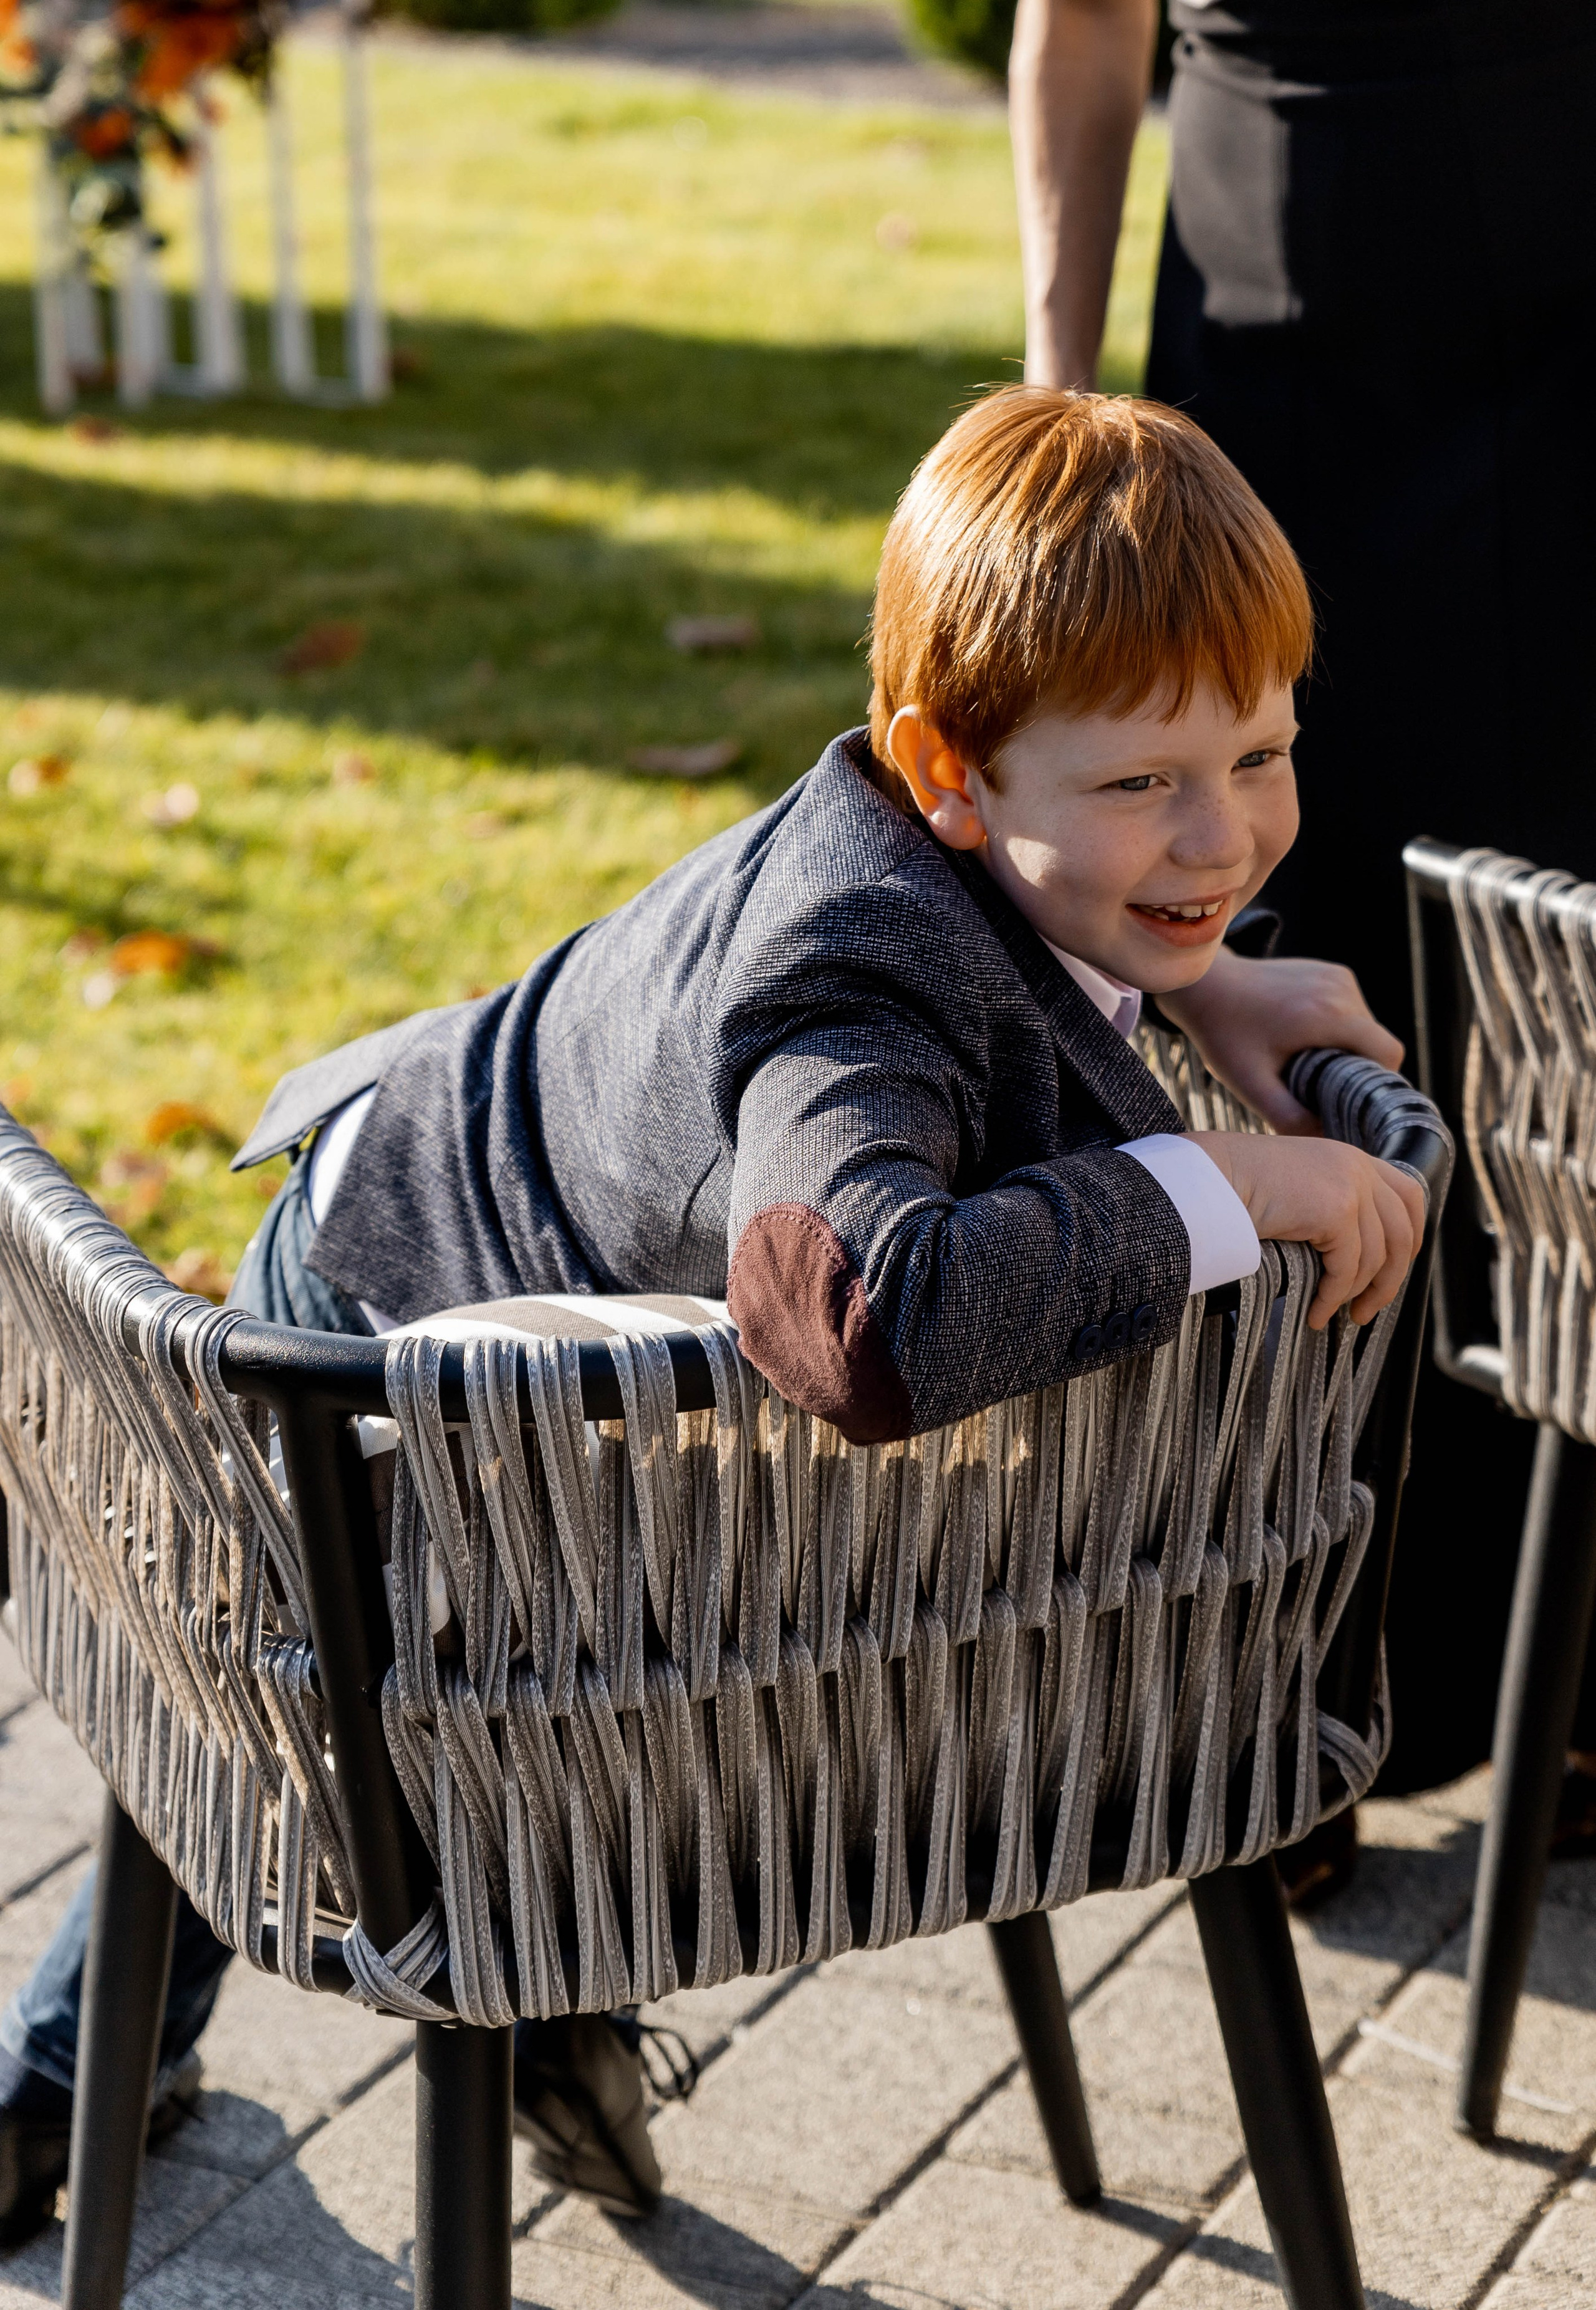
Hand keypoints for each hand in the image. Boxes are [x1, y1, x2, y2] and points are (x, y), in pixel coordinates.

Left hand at [1157, 949, 1404, 1134]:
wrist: (1204, 985)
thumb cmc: (1223, 1034)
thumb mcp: (1250, 1085)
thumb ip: (1289, 1118)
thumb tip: (1327, 1140)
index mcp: (1330, 1014)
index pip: (1388, 1054)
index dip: (1376, 1083)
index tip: (1345, 1098)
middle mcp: (1341, 988)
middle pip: (1378, 1042)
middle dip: (1356, 1068)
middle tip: (1317, 1085)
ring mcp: (1336, 975)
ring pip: (1365, 1026)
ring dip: (1345, 1047)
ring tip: (1305, 1060)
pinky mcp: (1329, 971)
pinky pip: (1351, 1009)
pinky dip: (1336, 1027)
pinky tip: (1301, 1038)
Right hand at [1190, 1132, 1425, 1328]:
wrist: (1210, 1177)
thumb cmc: (1239, 1189)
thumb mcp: (1298, 1188)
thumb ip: (1329, 1204)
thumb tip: (1354, 1258)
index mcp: (1352, 1158)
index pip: (1409, 1195)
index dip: (1412, 1236)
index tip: (1395, 1269)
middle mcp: (1357, 1167)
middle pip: (1402, 1232)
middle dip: (1391, 1279)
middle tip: (1366, 1310)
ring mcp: (1351, 1185)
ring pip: (1376, 1257)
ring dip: (1356, 1294)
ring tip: (1334, 1315)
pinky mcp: (1337, 1209)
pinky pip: (1346, 1268)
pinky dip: (1332, 1297)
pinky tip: (1315, 1313)